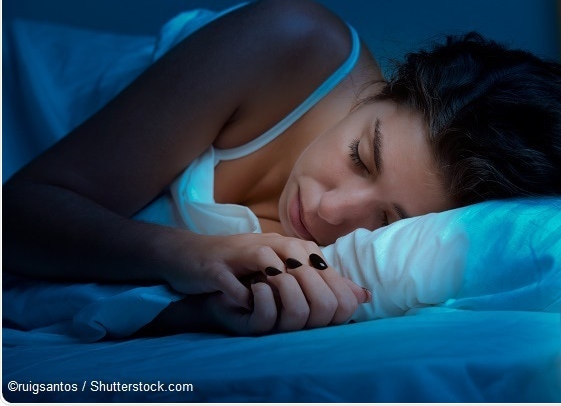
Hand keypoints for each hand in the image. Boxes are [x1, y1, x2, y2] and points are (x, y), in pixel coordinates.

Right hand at [160, 232, 369, 332]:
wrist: (191, 256)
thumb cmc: (243, 268)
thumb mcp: (284, 272)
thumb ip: (322, 283)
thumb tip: (362, 296)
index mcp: (291, 246)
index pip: (323, 268)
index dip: (330, 295)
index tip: (332, 318)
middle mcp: (271, 244)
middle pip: (302, 265)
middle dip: (311, 297)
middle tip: (313, 322)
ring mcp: (243, 252)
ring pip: (272, 267)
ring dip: (280, 293)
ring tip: (286, 316)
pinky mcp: (217, 265)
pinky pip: (234, 281)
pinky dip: (242, 296)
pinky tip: (247, 308)